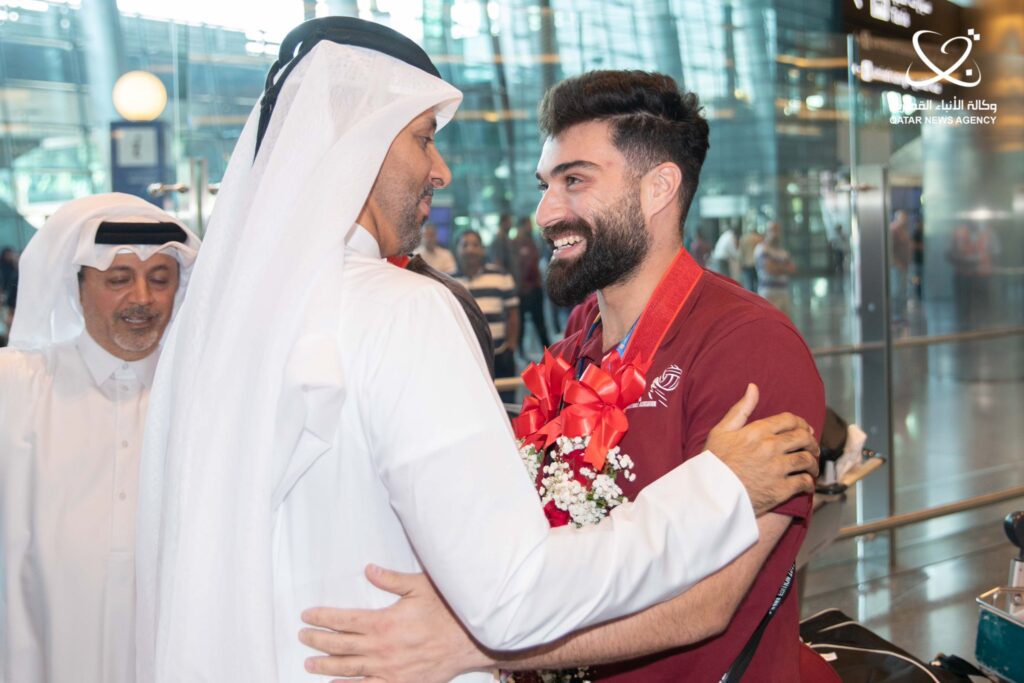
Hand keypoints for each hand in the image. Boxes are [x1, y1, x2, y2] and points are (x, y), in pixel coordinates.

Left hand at [299, 564, 489, 681]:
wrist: (469, 641)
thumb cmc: (446, 612)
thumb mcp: (420, 587)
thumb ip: (392, 579)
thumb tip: (369, 570)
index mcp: (383, 623)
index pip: (343, 620)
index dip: (321, 618)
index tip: (307, 616)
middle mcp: (381, 649)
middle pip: (339, 645)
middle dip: (317, 640)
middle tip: (302, 637)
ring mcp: (388, 670)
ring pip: (347, 670)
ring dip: (325, 666)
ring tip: (309, 663)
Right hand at [705, 384, 818, 515]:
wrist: (711, 494)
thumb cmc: (713, 462)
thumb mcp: (721, 430)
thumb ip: (740, 409)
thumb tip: (753, 387)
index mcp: (758, 431)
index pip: (790, 420)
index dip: (801, 423)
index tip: (805, 429)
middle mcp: (771, 447)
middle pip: (803, 438)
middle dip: (811, 442)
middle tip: (812, 448)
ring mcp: (778, 469)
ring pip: (807, 460)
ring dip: (813, 463)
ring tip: (812, 467)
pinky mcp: (781, 490)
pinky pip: (804, 483)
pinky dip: (809, 483)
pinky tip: (807, 483)